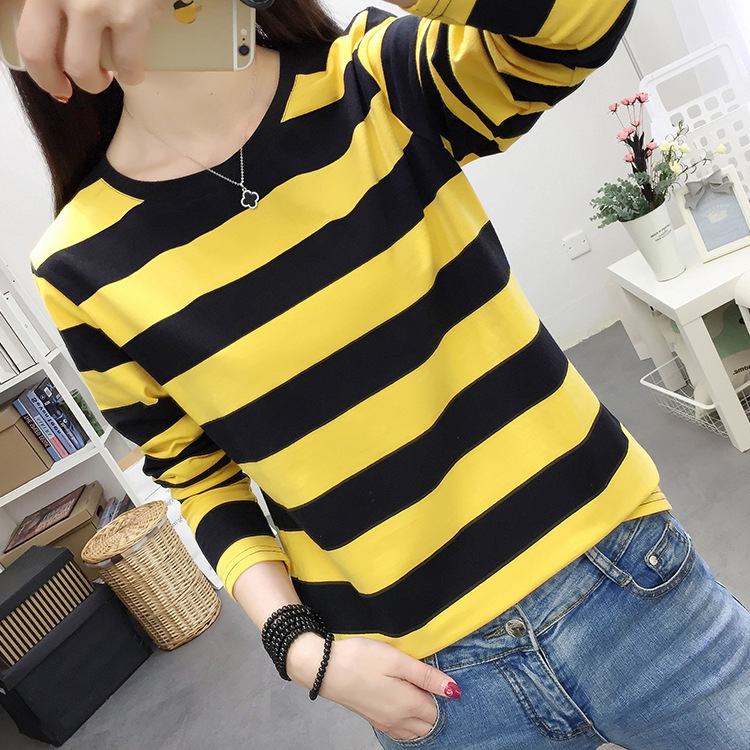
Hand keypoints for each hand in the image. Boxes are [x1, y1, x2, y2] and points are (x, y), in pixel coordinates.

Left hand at [15, 0, 162, 96]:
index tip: (53, 80)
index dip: (38, 70)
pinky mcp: (131, 14)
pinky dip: (131, 75)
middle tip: (73, 85)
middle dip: (58, 81)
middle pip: (45, 57)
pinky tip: (132, 71)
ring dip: (95, 82)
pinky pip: (128, 65)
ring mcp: (94, 4)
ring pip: (83, 68)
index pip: (26, 37)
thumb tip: (29, 17)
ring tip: (108, 76)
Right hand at [287, 633, 459, 740]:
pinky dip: (409, 722)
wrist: (325, 669)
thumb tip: (453, 690)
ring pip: (415, 731)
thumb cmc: (361, 659)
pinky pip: (401, 730)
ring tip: (418, 692)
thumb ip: (426, 676)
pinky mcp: (374, 720)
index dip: (442, 695)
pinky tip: (403, 703)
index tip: (437, 678)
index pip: (438, 711)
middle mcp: (399, 720)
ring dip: (422, 717)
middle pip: (429, 724)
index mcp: (407, 705)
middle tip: (429, 683)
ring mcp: (385, 723)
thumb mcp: (397, 660)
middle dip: (435, 709)